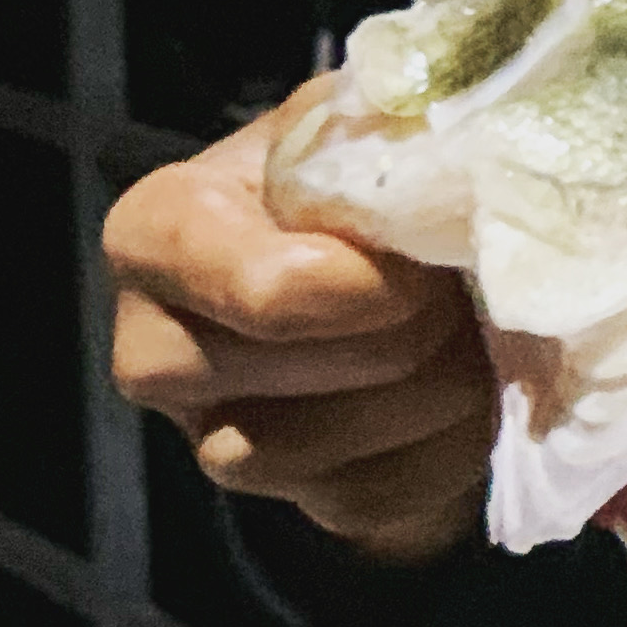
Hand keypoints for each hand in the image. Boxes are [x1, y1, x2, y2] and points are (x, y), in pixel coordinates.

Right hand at [104, 73, 496, 565]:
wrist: (418, 266)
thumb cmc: (378, 184)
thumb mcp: (372, 124)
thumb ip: (382, 131)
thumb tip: (443, 160)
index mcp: (158, 232)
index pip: (261, 290)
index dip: (368, 288)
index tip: (430, 263)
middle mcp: (154, 346)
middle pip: (288, 373)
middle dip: (408, 332)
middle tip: (460, 291)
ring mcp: (213, 437)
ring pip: (311, 453)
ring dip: (429, 396)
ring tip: (471, 339)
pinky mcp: (291, 499)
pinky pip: (364, 502)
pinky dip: (442, 455)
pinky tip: (471, 401)